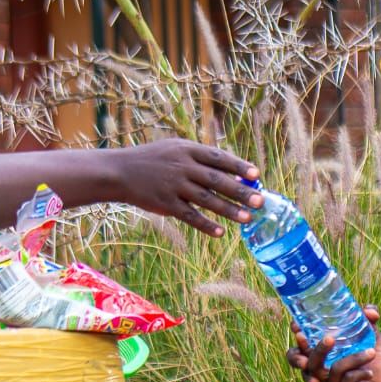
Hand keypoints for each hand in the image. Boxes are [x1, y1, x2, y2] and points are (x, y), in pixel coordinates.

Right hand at [120, 139, 261, 235]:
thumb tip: (228, 169)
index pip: (218, 158)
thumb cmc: (151, 160)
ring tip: (247, 219)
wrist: (120, 172)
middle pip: (217, 180)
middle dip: (240, 191)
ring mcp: (174, 186)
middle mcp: (182, 166)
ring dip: (228, 210)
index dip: (238, 166)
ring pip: (207, 200)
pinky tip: (220, 232)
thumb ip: (198, 157)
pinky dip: (205, 225)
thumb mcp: (174, 149)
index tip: (256, 174)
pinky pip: (189, 216)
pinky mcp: (166, 204)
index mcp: (187, 150)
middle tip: (260, 200)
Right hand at [286, 305, 380, 381]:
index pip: (299, 349)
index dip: (297, 339)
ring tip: (372, 353)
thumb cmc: (377, 365)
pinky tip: (370, 373)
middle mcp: (321, 374)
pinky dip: (360, 374)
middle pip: (306, 363)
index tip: (298, 327)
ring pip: (332, 370)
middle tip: (329, 340)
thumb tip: (369, 310)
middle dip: (316, 350)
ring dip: (353, 359)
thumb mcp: (373, 339)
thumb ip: (369, 322)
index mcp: (322, 358)